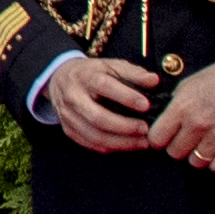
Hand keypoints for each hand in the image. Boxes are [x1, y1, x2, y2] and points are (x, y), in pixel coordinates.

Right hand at [41, 54, 164, 151]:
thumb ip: (133, 73)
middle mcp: (73, 97)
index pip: (104, 86)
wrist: (60, 80)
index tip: (146, 105)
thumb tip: (154, 81)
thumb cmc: (92, 73)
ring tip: (143, 142)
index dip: (126, 96)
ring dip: (121, 142)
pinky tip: (128, 145)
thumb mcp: (111, 66)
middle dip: (124, 126)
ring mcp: (69, 116)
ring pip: (94, 135)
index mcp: (85, 77)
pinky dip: (111, 147)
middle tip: (146, 129)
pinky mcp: (69, 129)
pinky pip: (91, 144)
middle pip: (97, 117)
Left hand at [156, 54, 214, 176]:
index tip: (163, 138)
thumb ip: (174, 106)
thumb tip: (163, 123)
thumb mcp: (188, 85)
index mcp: (182, 107)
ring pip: (195, 162)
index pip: (156, 139)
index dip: (158, 139)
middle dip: (177, 147)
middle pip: (175, 153)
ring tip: (203, 144)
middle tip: (186, 140)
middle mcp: (198, 124)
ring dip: (197, 155)